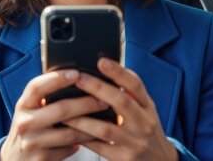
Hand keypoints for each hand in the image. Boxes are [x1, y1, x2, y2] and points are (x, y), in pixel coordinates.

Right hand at [0, 69, 108, 160]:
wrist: (15, 160)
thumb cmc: (30, 127)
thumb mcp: (30, 110)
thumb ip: (45, 96)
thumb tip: (76, 77)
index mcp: (22, 105)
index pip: (37, 87)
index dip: (57, 78)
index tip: (77, 73)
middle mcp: (24, 123)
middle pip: (61, 110)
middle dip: (86, 103)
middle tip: (104, 99)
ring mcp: (32, 143)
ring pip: (70, 133)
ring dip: (91, 126)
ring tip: (106, 119)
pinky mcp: (42, 159)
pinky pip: (69, 148)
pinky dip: (83, 142)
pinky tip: (94, 136)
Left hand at [63, 59, 178, 160]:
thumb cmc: (146, 130)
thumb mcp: (146, 110)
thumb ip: (131, 93)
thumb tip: (107, 68)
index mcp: (148, 107)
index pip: (136, 85)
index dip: (118, 72)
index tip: (101, 61)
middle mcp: (144, 123)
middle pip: (121, 102)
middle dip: (98, 88)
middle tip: (79, 78)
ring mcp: (135, 143)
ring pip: (105, 128)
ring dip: (82, 118)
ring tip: (65, 108)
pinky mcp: (123, 159)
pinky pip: (99, 147)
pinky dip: (83, 137)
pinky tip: (69, 130)